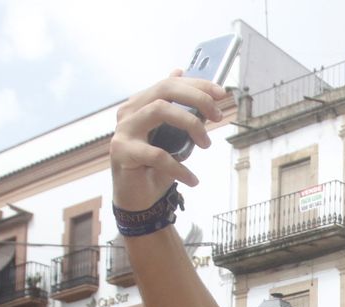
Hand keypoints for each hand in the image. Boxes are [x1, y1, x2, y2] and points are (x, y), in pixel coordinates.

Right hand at [109, 74, 228, 211]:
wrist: (137, 197)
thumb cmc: (155, 166)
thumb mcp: (171, 135)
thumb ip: (176, 108)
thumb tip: (179, 72)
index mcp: (140, 104)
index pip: (170, 84)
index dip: (198, 85)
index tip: (221, 93)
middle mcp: (129, 112)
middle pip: (165, 89)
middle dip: (197, 98)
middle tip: (218, 116)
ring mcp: (124, 130)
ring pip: (160, 110)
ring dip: (191, 124)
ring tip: (206, 144)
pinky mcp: (122, 151)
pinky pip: (157, 154)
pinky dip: (179, 168)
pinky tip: (192, 179)